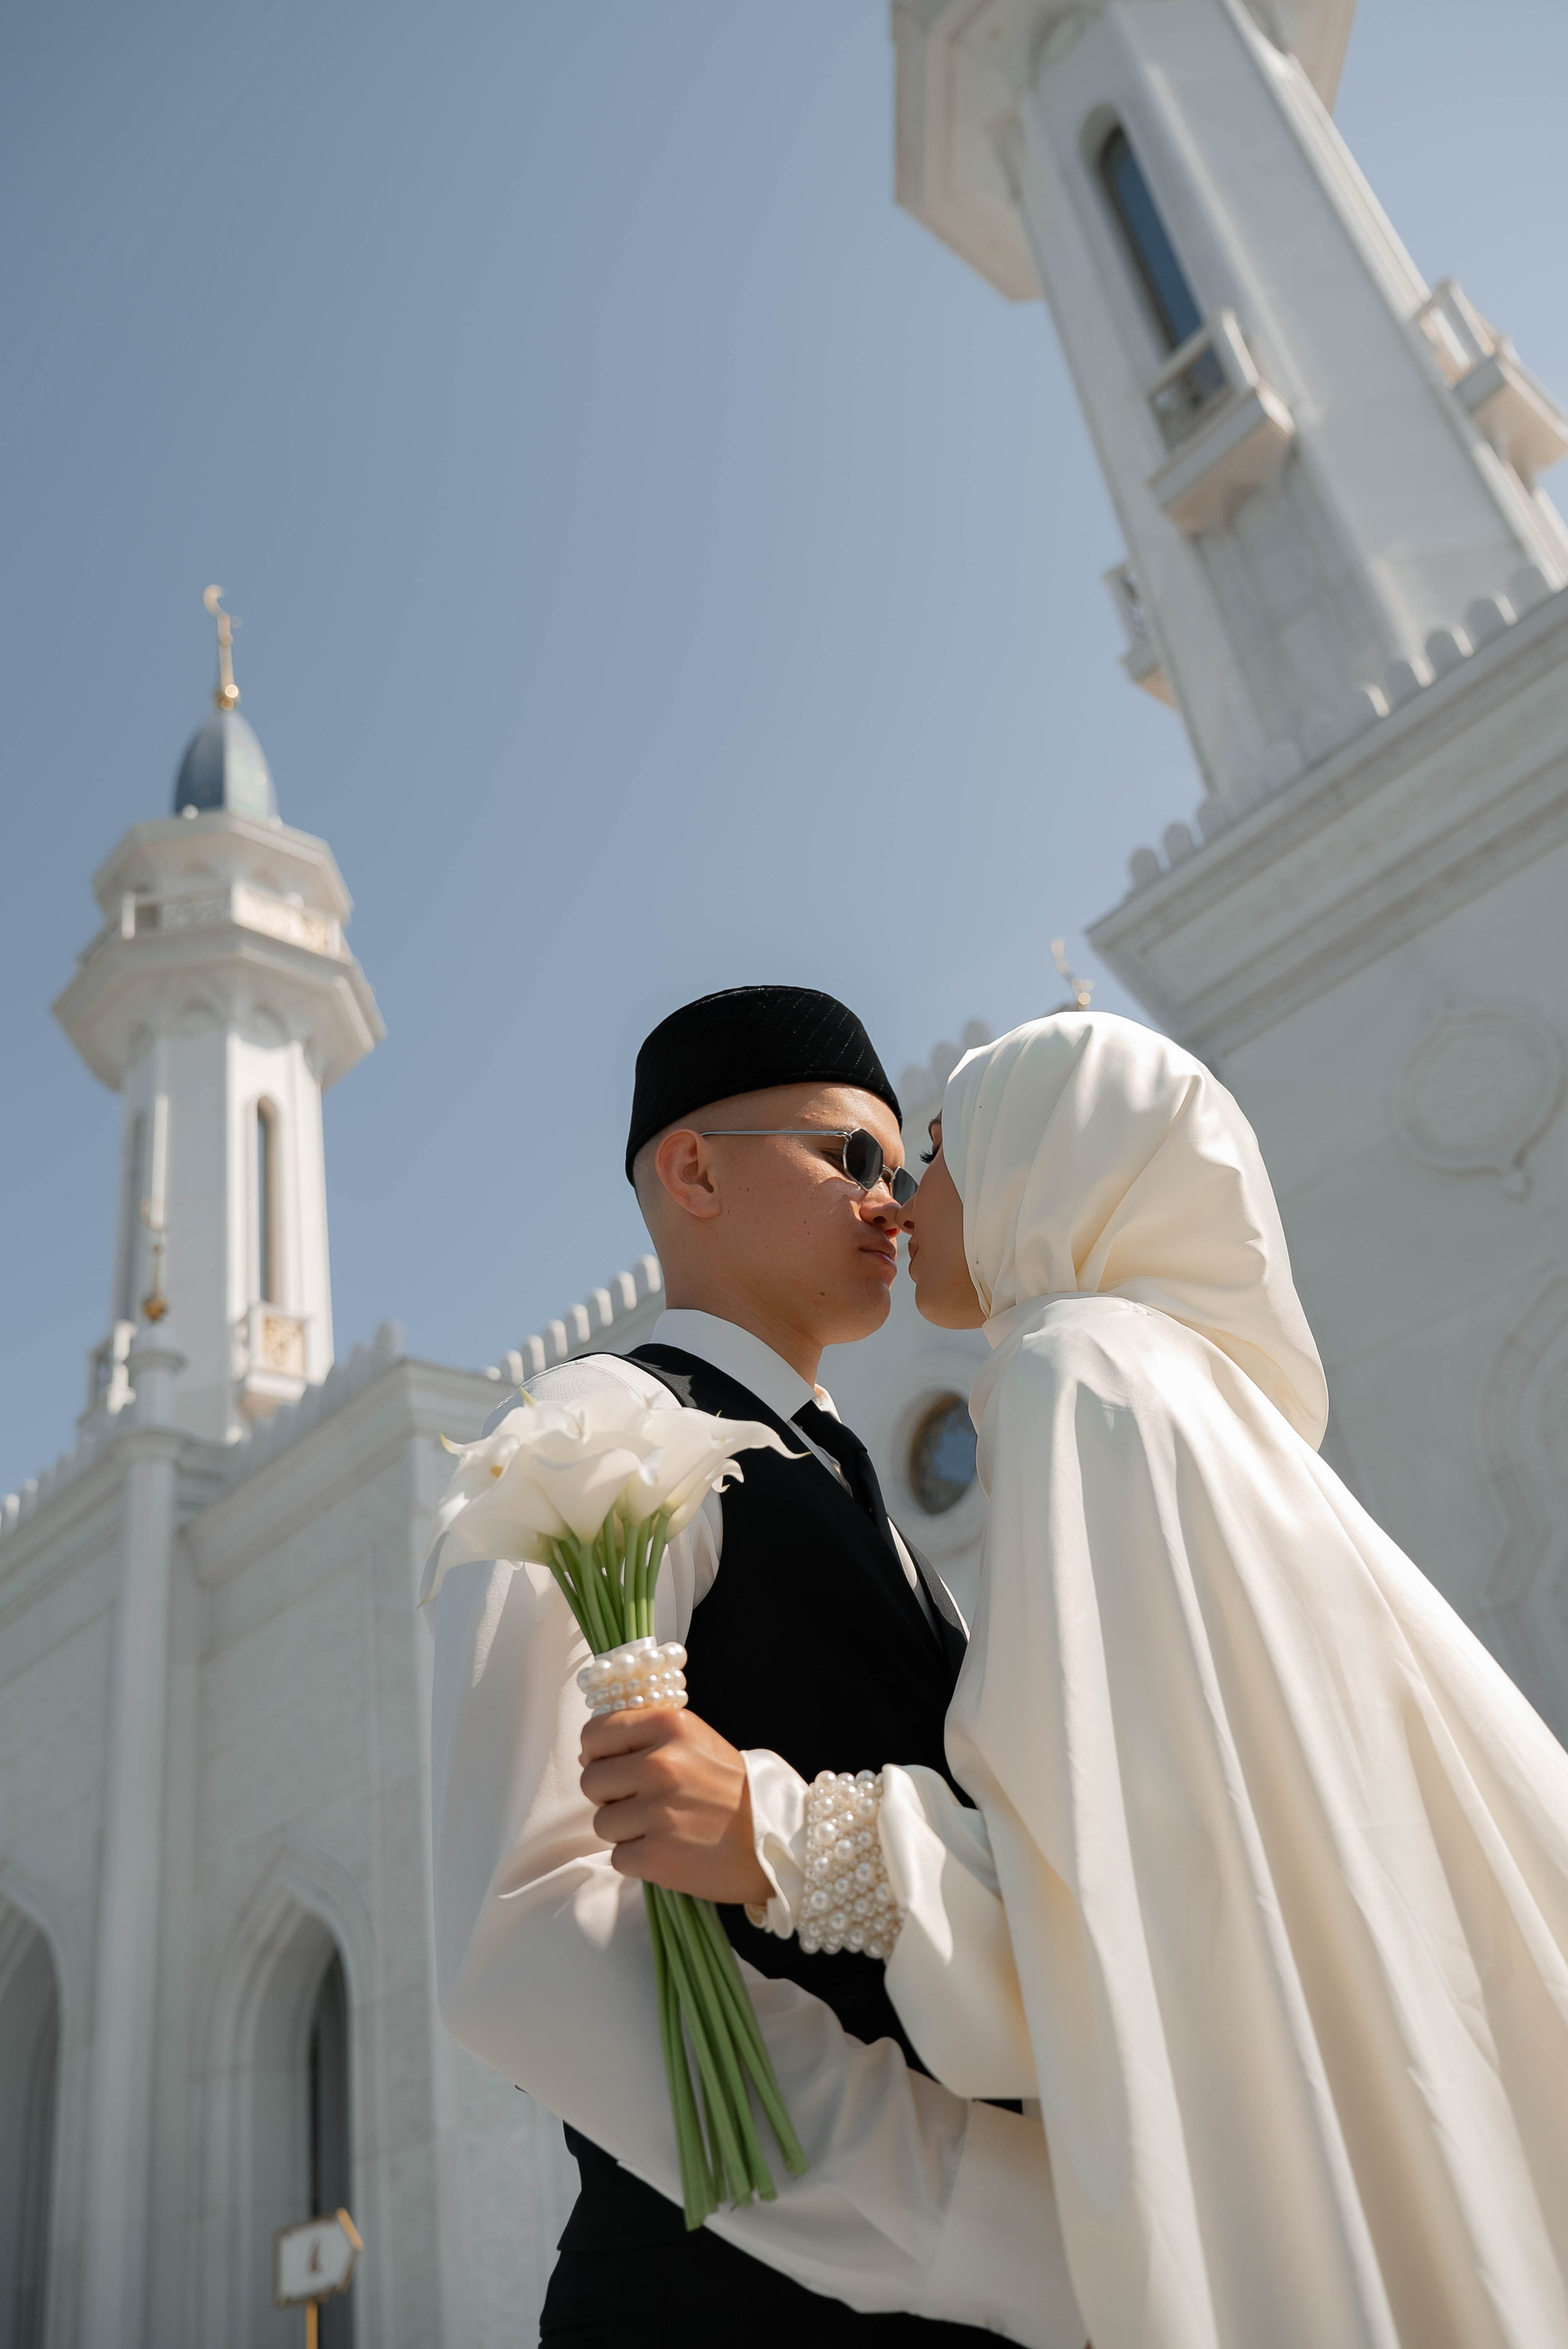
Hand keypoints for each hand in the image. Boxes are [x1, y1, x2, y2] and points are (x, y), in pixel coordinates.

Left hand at [579, 1706, 771, 1907]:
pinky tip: (669, 1850)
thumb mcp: (696, 1741)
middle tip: (643, 1803)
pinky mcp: (658, 1855)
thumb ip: (646, 1738)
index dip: (597, 1754)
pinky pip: (618, 1858)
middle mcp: (660, 1764)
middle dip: (610, 1796)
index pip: (595, 1733)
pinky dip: (638, 1860)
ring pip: (601, 1822)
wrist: (779, 1838)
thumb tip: (587, 1754)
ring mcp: (658, 1811)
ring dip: (625, 1831)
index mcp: (668, 1725)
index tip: (614, 1766)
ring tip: (662, 1828)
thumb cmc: (734, 1790)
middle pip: (591, 1781)